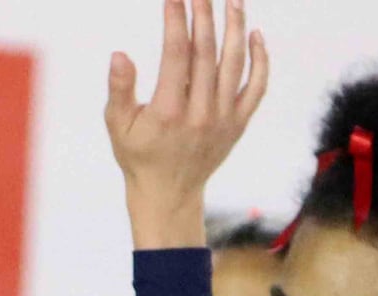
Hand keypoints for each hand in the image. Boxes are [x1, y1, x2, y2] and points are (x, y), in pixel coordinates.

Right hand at [104, 0, 268, 249]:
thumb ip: (120, 89)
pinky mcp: (238, 122)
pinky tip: (254, 34)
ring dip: (235, 27)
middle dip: (204, 14)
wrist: (169, 194)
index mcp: (167, 112)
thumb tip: (119, 54)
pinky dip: (260, 59)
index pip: (176, 54)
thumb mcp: (117, 126)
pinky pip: (256, 86)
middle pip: (206, 51)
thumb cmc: (138, 155)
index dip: (176, 20)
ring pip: (234, 62)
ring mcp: (223, 118)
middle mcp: (199, 114)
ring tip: (232, 0)